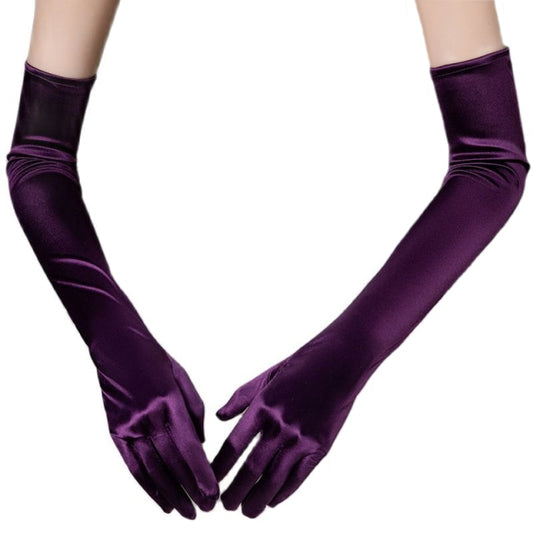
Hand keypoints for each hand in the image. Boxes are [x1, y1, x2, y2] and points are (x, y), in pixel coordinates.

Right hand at [90, 325, 218, 518]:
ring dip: (171, 494)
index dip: (201, 474)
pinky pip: (132, 465)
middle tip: (206, 510)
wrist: (116, 347)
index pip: (188, 447)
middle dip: (191, 489)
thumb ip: (194, 412)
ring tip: (187, 513)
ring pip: (153, 469)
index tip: (214, 494)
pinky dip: (148, 486)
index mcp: (169, 402)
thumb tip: (200, 445)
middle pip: (172, 463)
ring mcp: (129, 426)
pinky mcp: (115, 432)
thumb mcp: (182, 378)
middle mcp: (148, 417)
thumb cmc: (155, 359)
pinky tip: (162, 501)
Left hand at [212, 329, 377, 516]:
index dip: (219, 467)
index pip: (233, 446)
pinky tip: (273, 501)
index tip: (209, 481)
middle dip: (235, 491)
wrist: (341, 362)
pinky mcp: (321, 446)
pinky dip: (284, 492)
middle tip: (224, 506)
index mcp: (263, 406)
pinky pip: (299, 477)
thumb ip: (241, 397)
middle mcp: (281, 425)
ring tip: (246, 512)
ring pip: (274, 479)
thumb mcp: (267, 375)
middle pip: (251, 468)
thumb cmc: (301, 365)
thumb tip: (220, 417)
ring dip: (257, 499)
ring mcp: (302, 438)